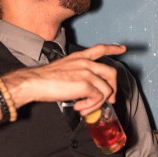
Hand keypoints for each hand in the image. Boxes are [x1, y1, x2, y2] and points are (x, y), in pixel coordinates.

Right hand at [4, 44, 126, 114]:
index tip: (123, 49)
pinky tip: (80, 107)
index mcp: (79, 57)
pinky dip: (91, 106)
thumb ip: (78, 74)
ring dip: (98, 103)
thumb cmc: (44, 79)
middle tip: (110, 99)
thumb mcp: (64, 69)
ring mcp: (87, 73)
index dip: (113, 48)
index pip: (100, 49)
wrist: (34, 82)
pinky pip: (98, 98)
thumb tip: (86, 89)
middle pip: (111, 73)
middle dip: (113, 88)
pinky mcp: (86, 85)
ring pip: (106, 90)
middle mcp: (86, 62)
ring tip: (85, 108)